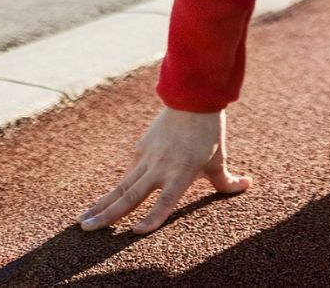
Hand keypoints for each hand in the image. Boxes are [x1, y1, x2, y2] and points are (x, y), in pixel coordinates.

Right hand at [77, 105, 251, 234]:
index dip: (153, 217)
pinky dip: (112, 191)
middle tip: (86, 229)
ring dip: (101, 205)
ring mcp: (147, 158)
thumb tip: (246, 185)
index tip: (136, 232)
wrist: (192, 98)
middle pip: (131, 195)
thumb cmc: (209, 132)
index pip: (165, 200)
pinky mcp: (140, 149)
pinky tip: (98, 205)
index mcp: (182, 172)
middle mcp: (161, 167)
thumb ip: (227, 180)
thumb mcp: (218, 159)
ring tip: (82, 221)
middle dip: (107, 215)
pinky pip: (126, 175)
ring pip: (121, 186)